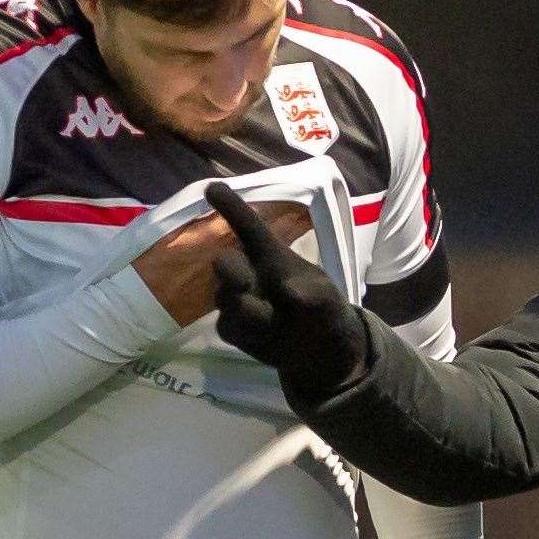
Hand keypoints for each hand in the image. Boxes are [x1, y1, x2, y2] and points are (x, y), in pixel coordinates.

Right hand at [131, 199, 311, 325]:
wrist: (320, 350)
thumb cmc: (324, 309)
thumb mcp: (326, 300)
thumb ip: (311, 294)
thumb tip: (287, 290)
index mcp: (272, 256)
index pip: (250, 228)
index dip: (232, 208)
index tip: (212, 188)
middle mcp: (249, 273)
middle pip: (226, 263)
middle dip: (229, 269)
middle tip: (245, 282)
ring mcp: (237, 300)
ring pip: (225, 299)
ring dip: (247, 310)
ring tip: (274, 321)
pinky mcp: (232, 327)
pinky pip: (227, 326)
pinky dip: (245, 332)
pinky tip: (264, 337)